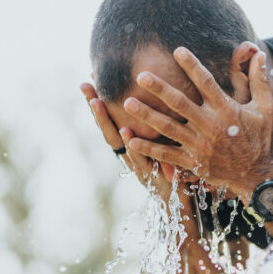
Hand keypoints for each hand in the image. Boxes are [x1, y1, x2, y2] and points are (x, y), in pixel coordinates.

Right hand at [79, 81, 176, 198]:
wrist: (188, 197)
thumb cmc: (180, 164)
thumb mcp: (171, 138)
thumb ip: (166, 117)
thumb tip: (167, 85)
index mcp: (132, 141)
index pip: (113, 116)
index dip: (101, 98)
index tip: (90, 76)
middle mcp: (129, 152)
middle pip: (107, 125)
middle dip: (95, 105)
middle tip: (84, 84)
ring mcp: (137, 163)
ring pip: (116, 141)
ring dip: (105, 121)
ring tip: (96, 102)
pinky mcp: (150, 176)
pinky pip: (139, 158)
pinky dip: (132, 145)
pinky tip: (125, 130)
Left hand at [121, 47, 272, 202]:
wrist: (259, 175)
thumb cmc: (261, 138)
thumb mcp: (266, 108)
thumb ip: (260, 80)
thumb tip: (261, 53)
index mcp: (227, 110)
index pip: (206, 83)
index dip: (192, 65)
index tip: (177, 50)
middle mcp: (211, 126)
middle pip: (180, 104)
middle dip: (159, 89)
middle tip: (141, 76)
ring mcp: (201, 146)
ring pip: (169, 128)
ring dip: (147, 115)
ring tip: (128, 103)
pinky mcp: (194, 163)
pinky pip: (167, 154)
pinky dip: (149, 148)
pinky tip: (131, 139)